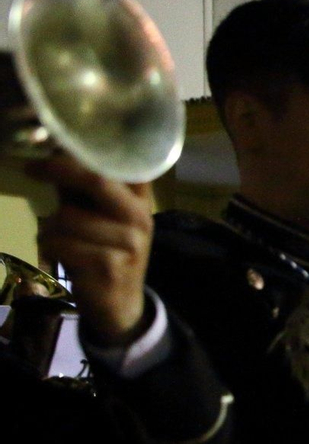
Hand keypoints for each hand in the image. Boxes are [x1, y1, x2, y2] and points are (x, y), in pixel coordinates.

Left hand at [30, 154, 152, 347]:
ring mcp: (129, 243)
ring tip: (59, 238)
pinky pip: (60, 243)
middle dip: (58, 170)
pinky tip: (61, 256)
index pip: (124, 163)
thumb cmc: (104, 251)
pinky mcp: (109, 266)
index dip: (91, 147)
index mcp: (140, 200)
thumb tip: (54, 149)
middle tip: (32, 169)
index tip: (60, 140)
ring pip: (67, 217)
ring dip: (50, 227)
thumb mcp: (99, 215)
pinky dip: (50, 248)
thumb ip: (83, 187)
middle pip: (96, 180)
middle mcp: (140, 217)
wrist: (120, 304)